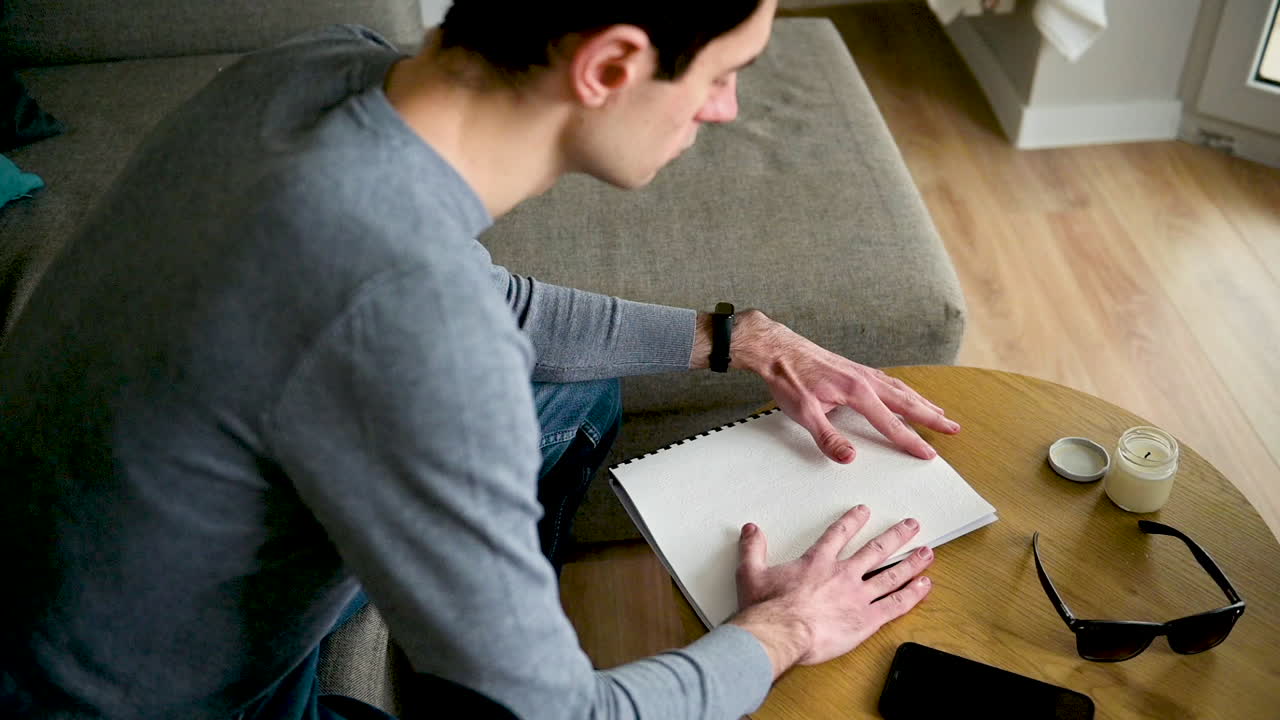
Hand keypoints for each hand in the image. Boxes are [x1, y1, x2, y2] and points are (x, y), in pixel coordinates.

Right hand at [728, 506, 933, 675]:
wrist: (780, 634)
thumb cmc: (767, 608)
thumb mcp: (752, 573)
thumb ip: (753, 549)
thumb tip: (751, 531)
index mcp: (817, 562)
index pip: (839, 534)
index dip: (852, 521)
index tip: (864, 511)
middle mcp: (842, 575)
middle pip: (876, 550)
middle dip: (896, 536)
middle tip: (911, 525)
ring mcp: (857, 596)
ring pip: (891, 574)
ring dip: (911, 562)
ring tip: (927, 553)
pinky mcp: (866, 620)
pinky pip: (895, 605)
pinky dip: (912, 595)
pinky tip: (924, 587)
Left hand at [733, 310, 959, 462]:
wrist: (777, 348)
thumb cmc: (789, 378)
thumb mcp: (803, 413)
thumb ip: (828, 438)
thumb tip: (850, 458)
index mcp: (857, 392)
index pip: (891, 423)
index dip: (911, 441)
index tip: (930, 454)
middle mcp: (866, 379)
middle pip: (907, 402)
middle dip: (932, 416)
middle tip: (955, 427)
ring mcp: (861, 371)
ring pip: (900, 389)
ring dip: (921, 402)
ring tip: (939, 411)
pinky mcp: (854, 368)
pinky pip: (888, 380)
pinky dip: (903, 389)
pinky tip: (904, 393)